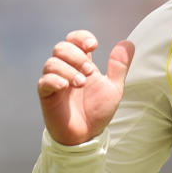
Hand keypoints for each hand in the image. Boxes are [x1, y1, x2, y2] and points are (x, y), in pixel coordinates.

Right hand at [37, 30, 134, 145]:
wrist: (87, 135)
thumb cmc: (98, 110)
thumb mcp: (114, 87)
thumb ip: (119, 66)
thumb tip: (128, 42)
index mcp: (81, 64)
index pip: (74, 39)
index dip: (81, 37)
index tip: (93, 46)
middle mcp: (66, 69)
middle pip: (60, 47)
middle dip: (76, 55)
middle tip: (89, 71)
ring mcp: (55, 82)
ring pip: (51, 63)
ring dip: (68, 69)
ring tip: (82, 83)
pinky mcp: (47, 96)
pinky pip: (43, 81)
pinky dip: (54, 80)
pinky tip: (66, 86)